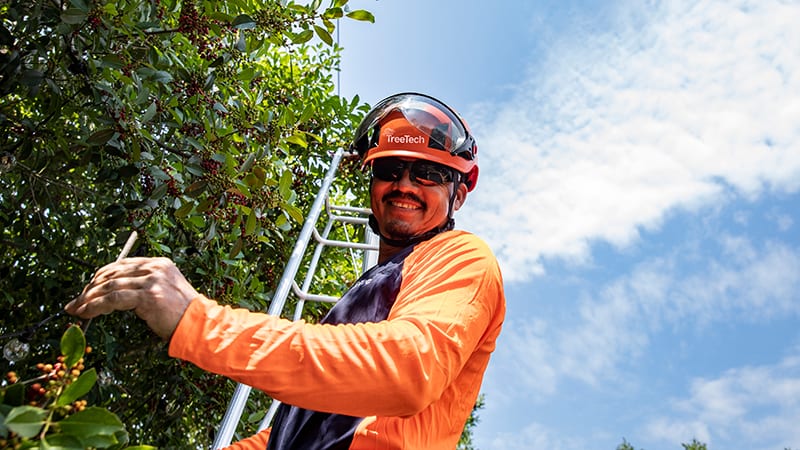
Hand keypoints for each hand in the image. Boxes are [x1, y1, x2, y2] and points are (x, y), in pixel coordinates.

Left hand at [65, 257, 198, 339]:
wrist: (198, 325)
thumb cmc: (181, 314)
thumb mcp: (164, 291)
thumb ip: (143, 285)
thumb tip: (113, 292)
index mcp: (159, 264)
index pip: (120, 265)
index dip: (99, 277)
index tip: (86, 290)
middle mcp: (155, 268)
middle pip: (112, 273)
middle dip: (90, 288)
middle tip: (76, 302)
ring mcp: (152, 280)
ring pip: (109, 286)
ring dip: (88, 299)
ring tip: (77, 310)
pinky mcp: (148, 295)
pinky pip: (113, 299)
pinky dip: (95, 306)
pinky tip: (86, 313)